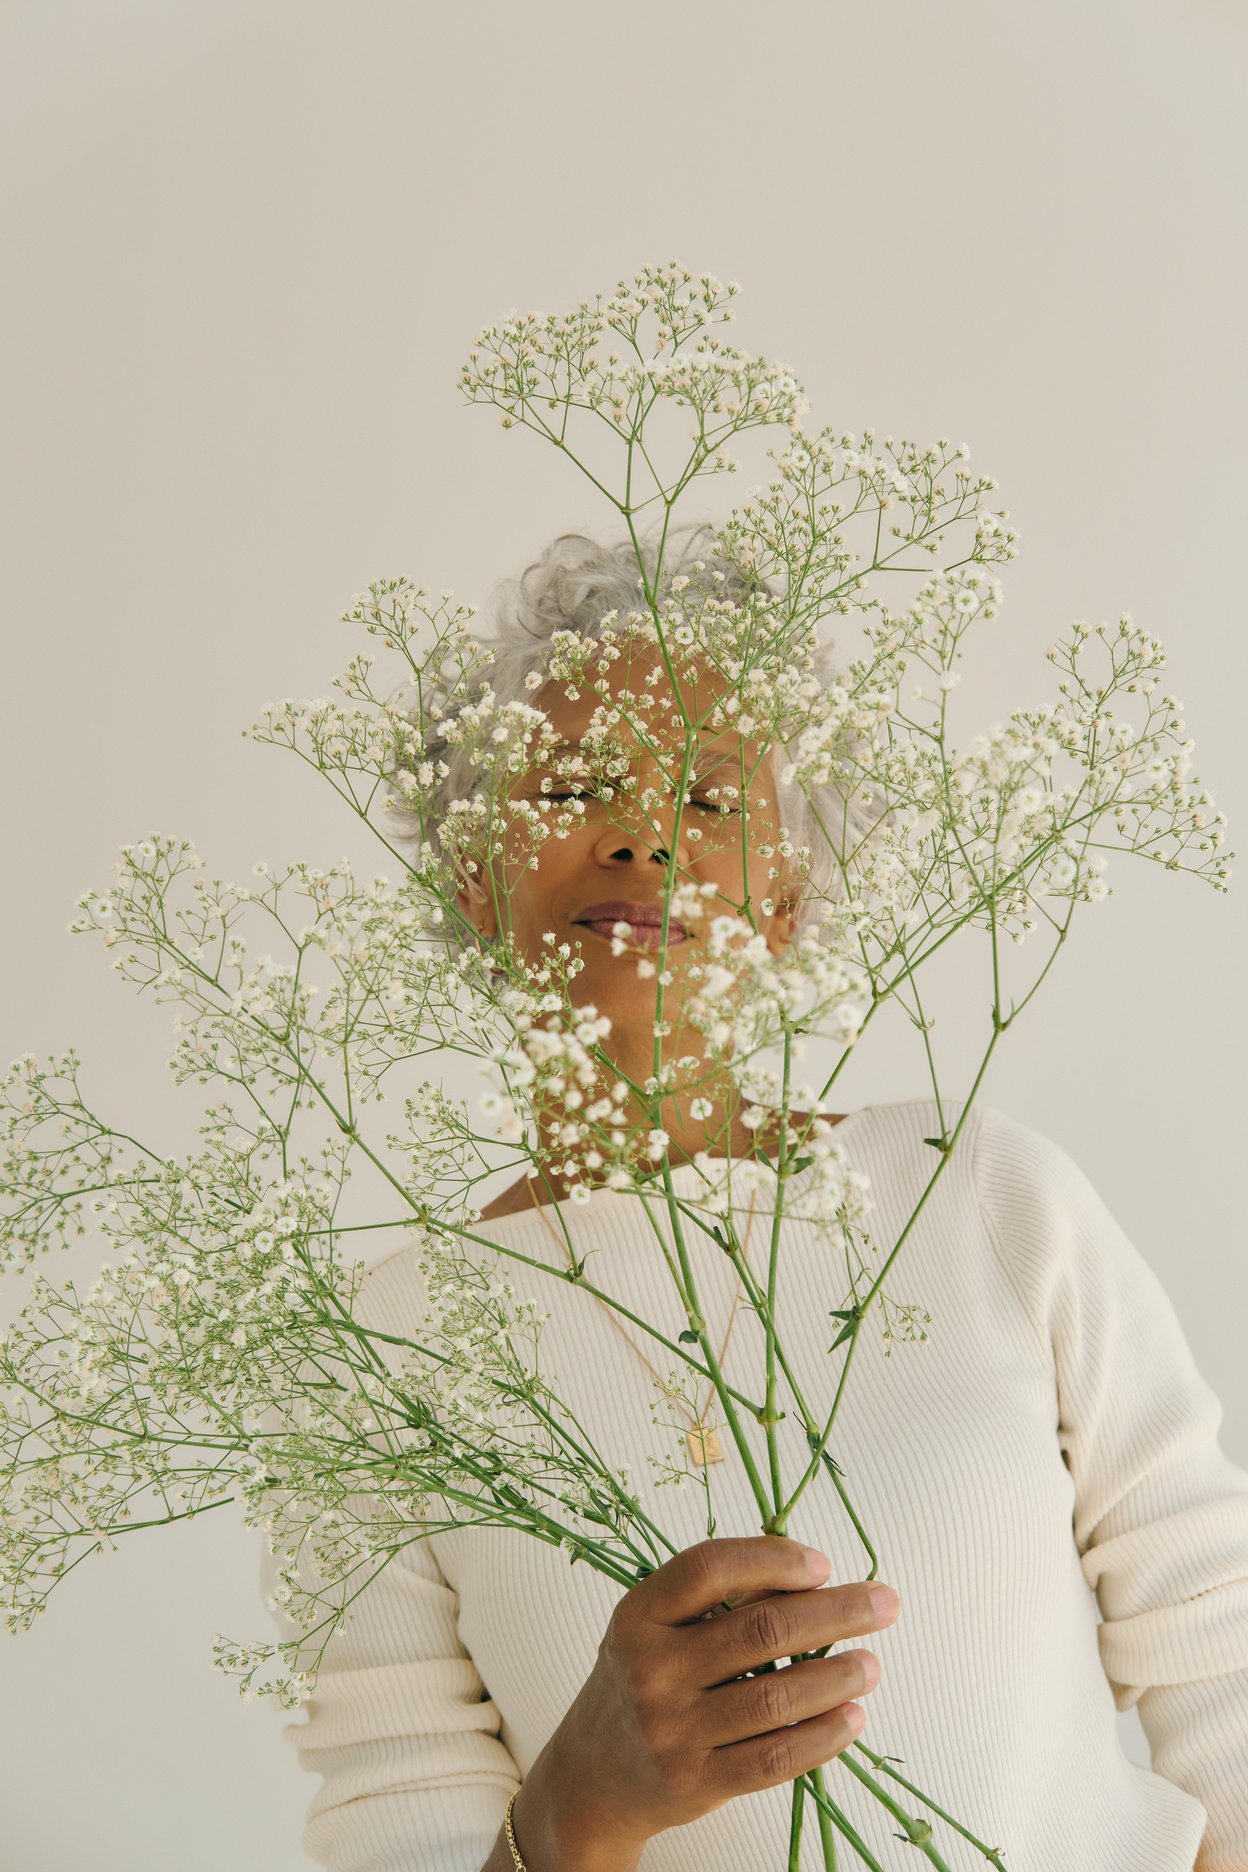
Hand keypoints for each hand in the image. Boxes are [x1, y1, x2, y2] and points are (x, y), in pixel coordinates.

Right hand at [527, 1534, 899, 1857]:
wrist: (590, 1775)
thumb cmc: (640, 1682)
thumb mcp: (655, 1628)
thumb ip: (718, 1602)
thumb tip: (812, 1579)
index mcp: (640, 1614)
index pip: (710, 1568)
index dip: (773, 1559)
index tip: (824, 1564)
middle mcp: (652, 1669)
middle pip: (759, 1630)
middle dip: (835, 1612)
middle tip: (884, 1604)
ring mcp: (673, 1730)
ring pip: (774, 1698)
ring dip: (836, 1677)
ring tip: (871, 1665)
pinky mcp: (695, 1782)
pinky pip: (773, 1759)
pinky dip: (822, 1737)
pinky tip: (851, 1719)